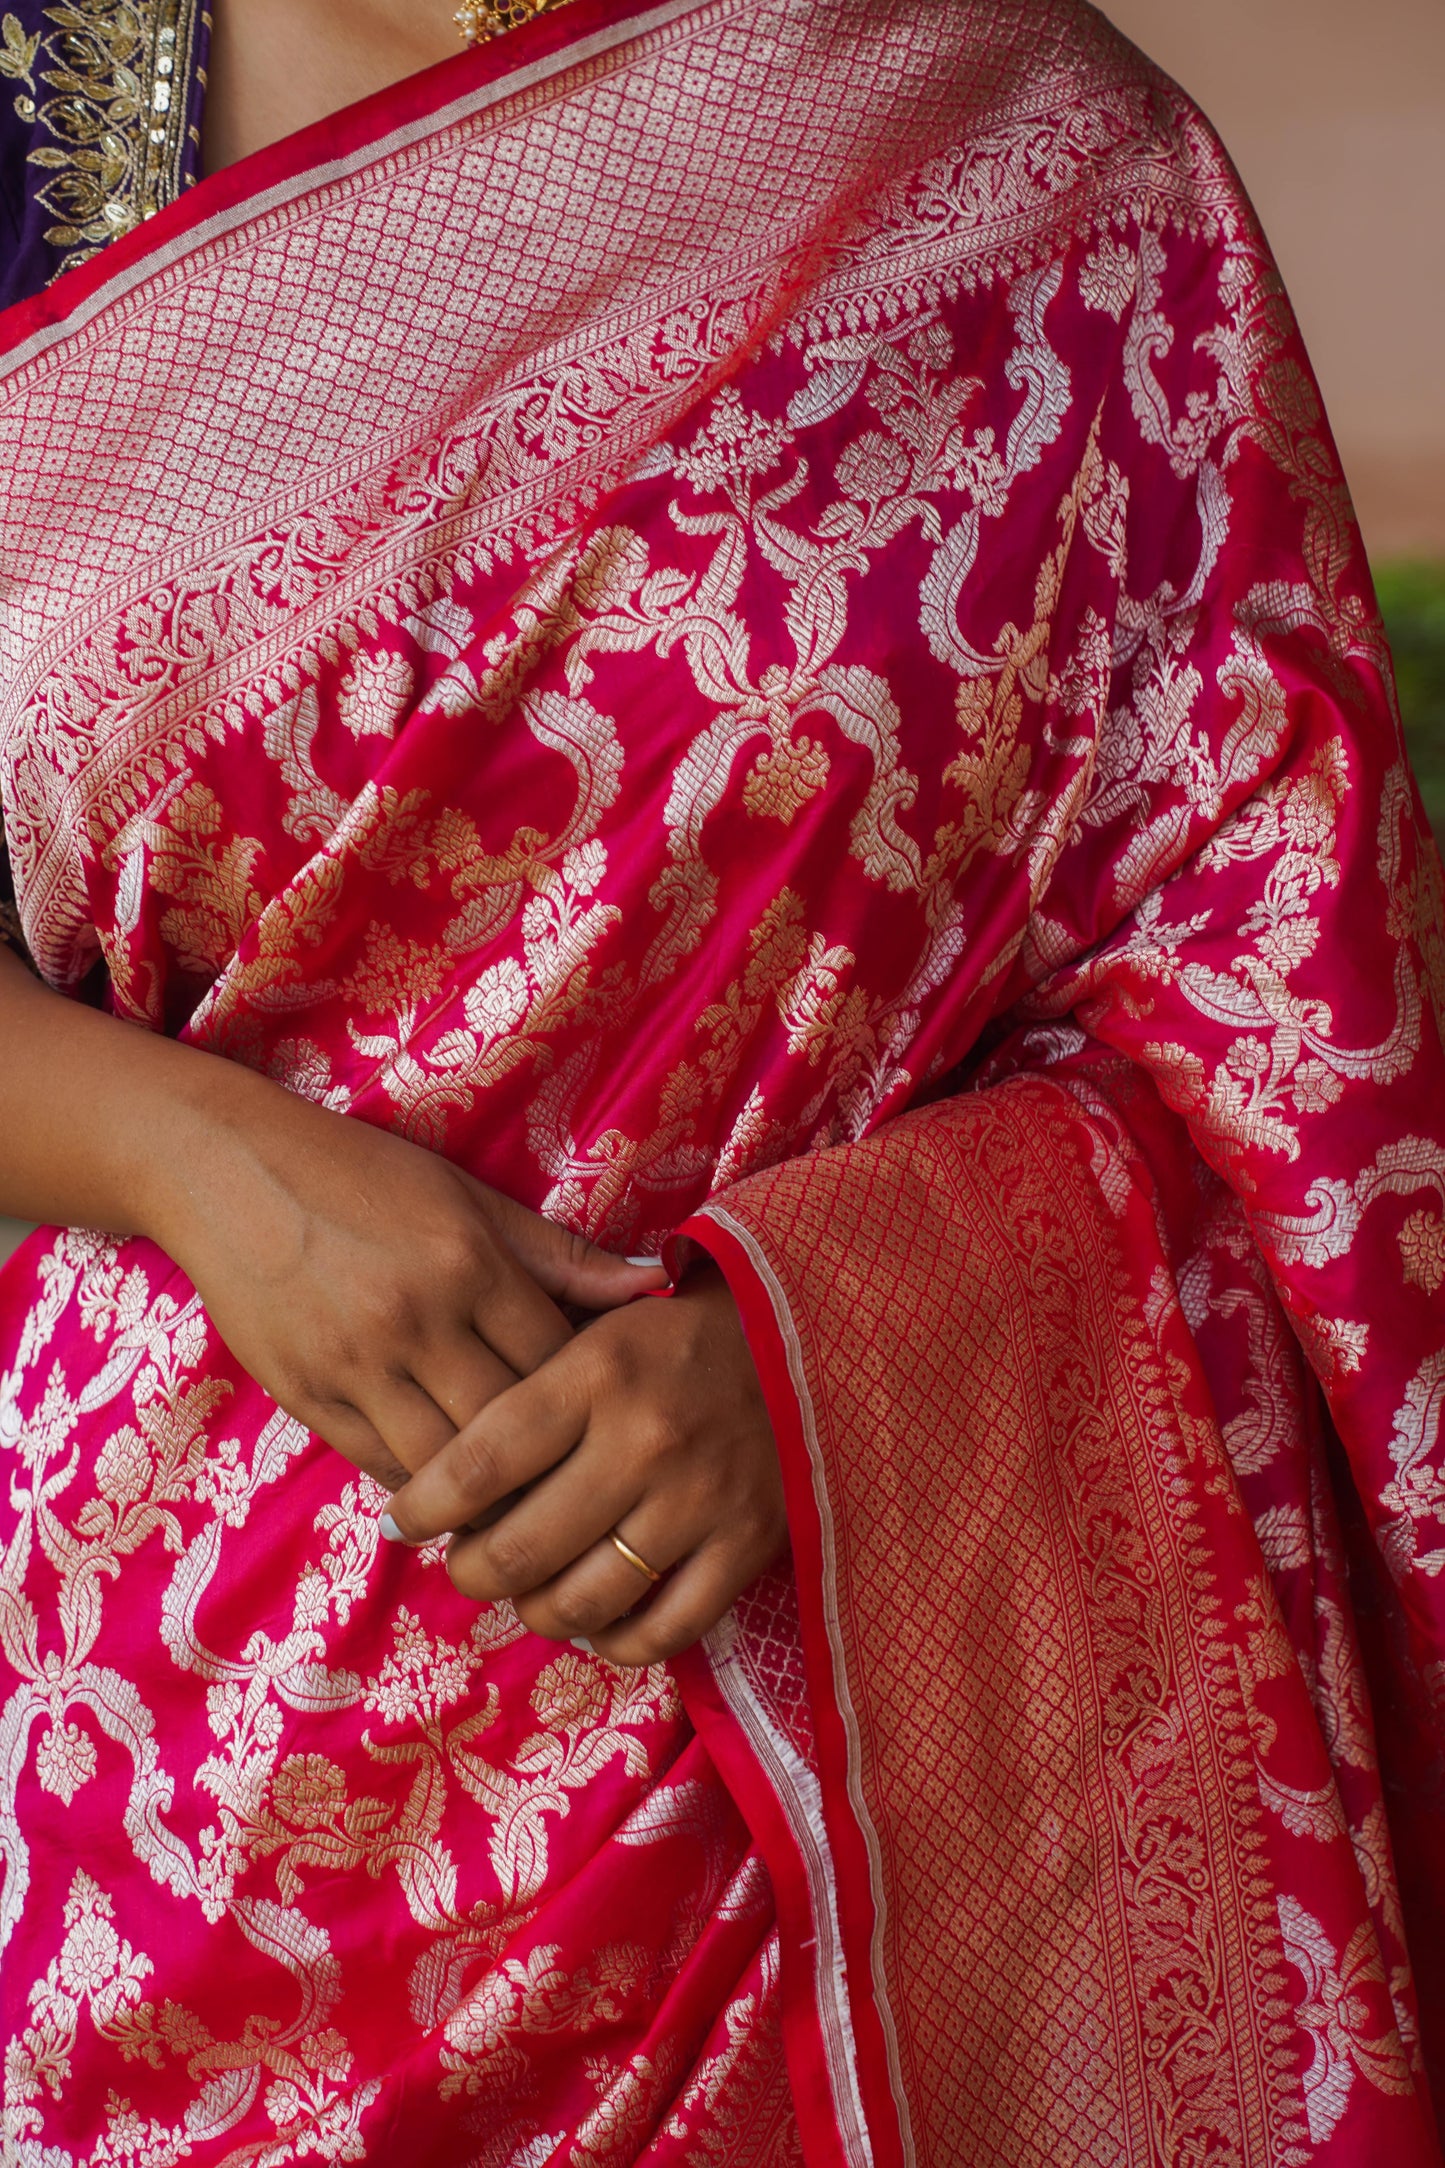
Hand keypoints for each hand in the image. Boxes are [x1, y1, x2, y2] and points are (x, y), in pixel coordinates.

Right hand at [147, 1064, 663, 1485]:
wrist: (229, 1172)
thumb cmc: (363, 1175)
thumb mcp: (468, 1198)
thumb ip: (560, 1253)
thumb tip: (658, 1278)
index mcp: (470, 1264)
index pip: (557, 1363)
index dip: (591, 1402)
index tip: (612, 1421)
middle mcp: (417, 1320)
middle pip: (509, 1428)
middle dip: (550, 1467)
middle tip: (584, 1491)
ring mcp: (357, 1364)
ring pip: (445, 1467)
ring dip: (486, 1497)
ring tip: (523, 1510)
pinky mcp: (307, 1394)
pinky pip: (380, 1466)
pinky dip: (420, 1486)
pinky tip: (448, 1492)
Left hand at [381, 1263, 785, 1664]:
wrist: (801, 1339)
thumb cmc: (672, 1340)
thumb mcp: (593, 1328)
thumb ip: (521, 1390)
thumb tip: (435, 1476)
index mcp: (596, 1373)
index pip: (480, 1463)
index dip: (424, 1508)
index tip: (401, 1522)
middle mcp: (645, 1439)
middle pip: (518, 1549)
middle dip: (470, 1572)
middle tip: (465, 1566)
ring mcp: (700, 1499)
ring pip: (581, 1602)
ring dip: (536, 1612)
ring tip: (528, 1592)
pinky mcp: (747, 1544)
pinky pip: (662, 1632)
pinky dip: (615, 1641)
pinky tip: (598, 1617)